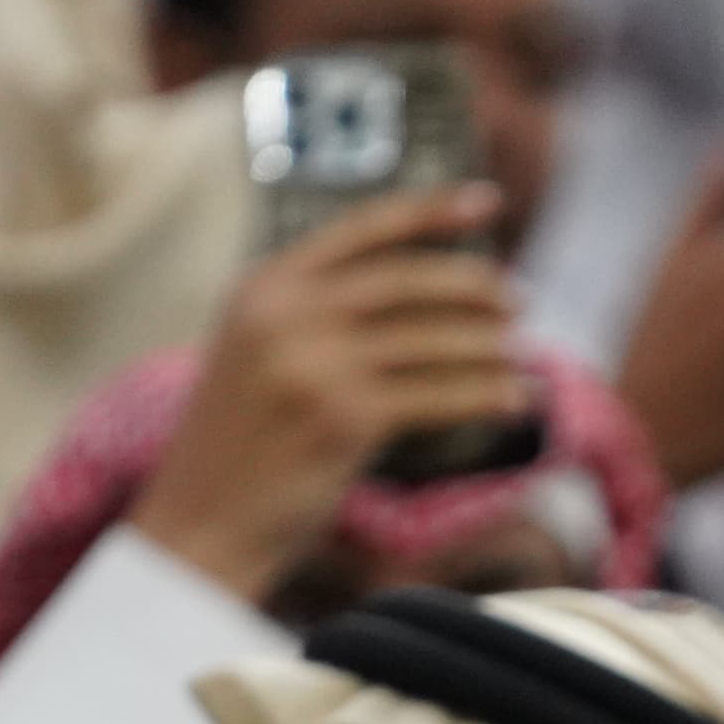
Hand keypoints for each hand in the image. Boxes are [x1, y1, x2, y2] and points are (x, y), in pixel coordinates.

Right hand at [131, 187, 524, 609]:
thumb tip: (420, 294)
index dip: (431, 211)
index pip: (363, 229)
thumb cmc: (242, 445)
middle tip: (518, 300)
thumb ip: (316, 314)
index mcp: (265, 284)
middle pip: (407, 281)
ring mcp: (314, 363)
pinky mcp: (343, 417)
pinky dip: (484, 395)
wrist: (201, 520)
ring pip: (430, 340)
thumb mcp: (260, 353)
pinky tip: (514, 400)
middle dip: (474, 286)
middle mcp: (287, 313)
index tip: (487, 203)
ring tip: (521, 358)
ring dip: (488, 347)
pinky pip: (436, 396)